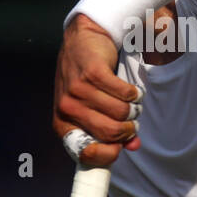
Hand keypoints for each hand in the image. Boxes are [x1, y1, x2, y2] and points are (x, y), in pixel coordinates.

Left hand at [54, 15, 141, 165]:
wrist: (81, 41)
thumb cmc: (86, 81)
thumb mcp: (91, 110)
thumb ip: (111, 132)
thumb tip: (133, 146)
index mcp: (62, 124)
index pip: (85, 153)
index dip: (108, 154)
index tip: (120, 146)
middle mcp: (67, 109)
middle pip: (110, 132)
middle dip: (128, 128)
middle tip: (131, 119)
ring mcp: (78, 90)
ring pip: (120, 112)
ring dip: (133, 109)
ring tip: (131, 102)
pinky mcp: (93, 73)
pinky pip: (125, 94)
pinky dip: (134, 93)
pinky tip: (132, 90)